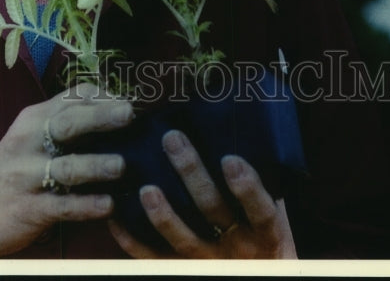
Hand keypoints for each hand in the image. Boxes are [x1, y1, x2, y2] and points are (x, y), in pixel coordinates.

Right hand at [0, 85, 133, 257]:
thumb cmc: (12, 170)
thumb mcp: (30, 137)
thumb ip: (62, 122)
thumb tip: (114, 111)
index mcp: (33, 118)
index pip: (71, 97)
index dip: (103, 97)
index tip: (129, 101)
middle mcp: (29, 142)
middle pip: (67, 124)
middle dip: (101, 117)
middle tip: (129, 114)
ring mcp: (27, 176)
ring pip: (66, 167)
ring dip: (96, 165)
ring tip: (121, 165)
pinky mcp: (28, 208)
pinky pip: (62, 206)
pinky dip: (86, 205)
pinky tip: (108, 205)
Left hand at [108, 129, 296, 258]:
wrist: (257, 273)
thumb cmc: (261, 229)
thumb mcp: (273, 207)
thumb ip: (258, 177)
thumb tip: (233, 123)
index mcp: (263, 230)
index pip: (260, 209)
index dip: (247, 187)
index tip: (230, 159)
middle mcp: (237, 247)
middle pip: (212, 211)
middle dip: (191, 174)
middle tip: (171, 139)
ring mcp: (208, 261)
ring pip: (184, 238)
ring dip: (163, 214)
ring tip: (146, 188)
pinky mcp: (183, 269)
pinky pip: (156, 258)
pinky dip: (133, 240)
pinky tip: (117, 217)